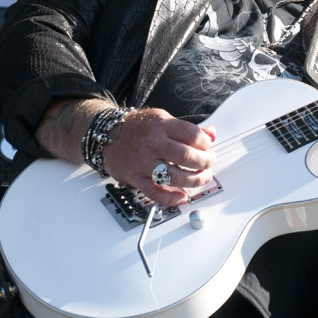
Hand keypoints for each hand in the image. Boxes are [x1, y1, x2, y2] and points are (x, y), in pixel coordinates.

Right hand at [102, 108, 216, 207]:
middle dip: (204, 162)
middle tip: (209, 163)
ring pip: (174, 176)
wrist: (107, 134)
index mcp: (162, 126)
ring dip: (195, 180)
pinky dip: (171, 198)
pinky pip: (155, 192)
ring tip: (202, 177)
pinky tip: (182, 196)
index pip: (192, 135)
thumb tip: (210, 134)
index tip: (208, 147)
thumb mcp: (163, 119)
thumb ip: (187, 128)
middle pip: (186, 157)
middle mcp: (153, 143)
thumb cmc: (137, 127)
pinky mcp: (136, 177)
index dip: (205, 143)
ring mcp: (143, 162)